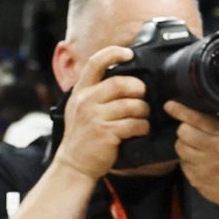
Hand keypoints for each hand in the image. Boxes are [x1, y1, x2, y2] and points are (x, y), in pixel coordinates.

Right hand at [53, 49, 150, 182]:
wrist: (74, 164)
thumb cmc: (83, 136)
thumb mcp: (80, 108)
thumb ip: (95, 92)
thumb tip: (123, 78)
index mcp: (80, 91)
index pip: (95, 63)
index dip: (113, 53)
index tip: (129, 53)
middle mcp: (85, 101)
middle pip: (120, 83)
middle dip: (138, 88)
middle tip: (142, 96)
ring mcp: (94, 117)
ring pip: (131, 105)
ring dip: (143, 111)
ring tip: (143, 116)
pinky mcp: (105, 133)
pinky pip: (134, 124)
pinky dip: (143, 127)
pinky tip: (141, 130)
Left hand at [168, 102, 218, 211]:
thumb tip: (216, 96)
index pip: (196, 117)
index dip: (179, 110)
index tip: (169, 105)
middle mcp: (214, 147)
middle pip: (183, 131)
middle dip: (185, 128)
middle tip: (192, 130)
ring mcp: (204, 165)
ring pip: (179, 147)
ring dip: (185, 144)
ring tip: (196, 145)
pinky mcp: (197, 178)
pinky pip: (182, 163)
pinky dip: (188, 160)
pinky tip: (199, 160)